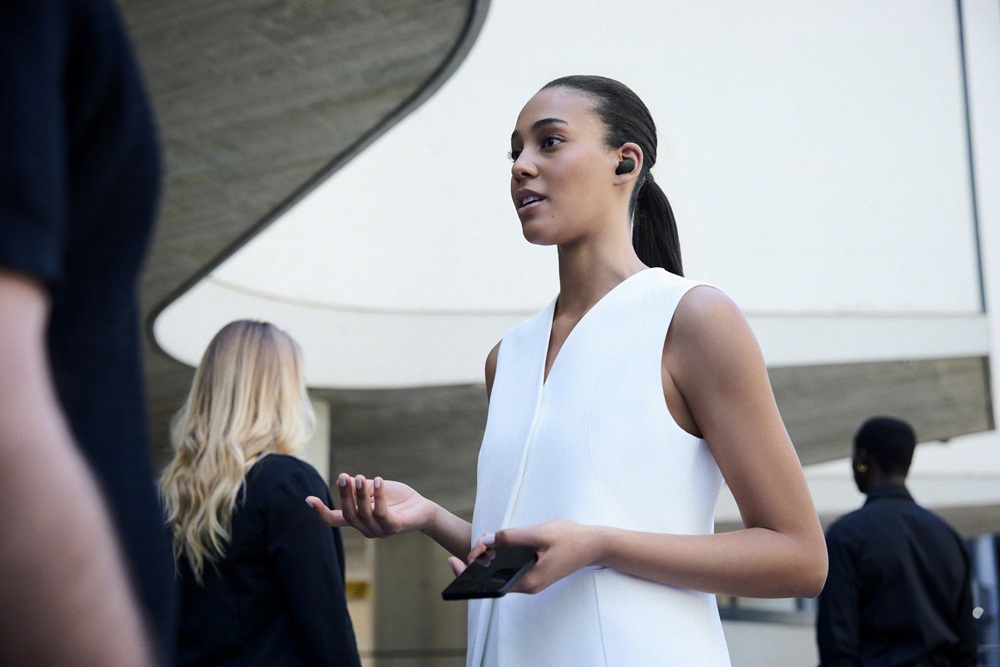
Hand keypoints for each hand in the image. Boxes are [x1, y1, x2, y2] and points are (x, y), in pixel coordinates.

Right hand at [305, 473, 436, 538]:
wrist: (422, 507)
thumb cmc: (396, 498)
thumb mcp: (375, 488)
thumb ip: (361, 487)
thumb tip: (346, 480)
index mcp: (358, 519)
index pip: (335, 520)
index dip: (321, 512)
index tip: (308, 499)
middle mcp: (366, 529)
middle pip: (348, 515)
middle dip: (344, 496)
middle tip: (344, 477)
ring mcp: (380, 531)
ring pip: (364, 514)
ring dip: (360, 495)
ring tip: (359, 477)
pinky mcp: (394, 527)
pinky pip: (382, 513)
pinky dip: (378, 496)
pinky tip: (379, 481)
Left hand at [457, 519, 600, 593]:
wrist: (594, 545)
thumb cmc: (569, 537)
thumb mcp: (538, 533)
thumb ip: (511, 537)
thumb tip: (486, 540)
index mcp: (528, 580)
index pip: (491, 583)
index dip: (471, 571)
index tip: (458, 558)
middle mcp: (528, 586)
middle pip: (493, 581)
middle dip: (477, 565)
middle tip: (466, 549)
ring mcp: (532, 582)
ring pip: (501, 575)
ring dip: (489, 562)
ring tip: (481, 545)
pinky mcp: (535, 575)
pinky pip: (511, 571)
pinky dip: (501, 561)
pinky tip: (495, 548)